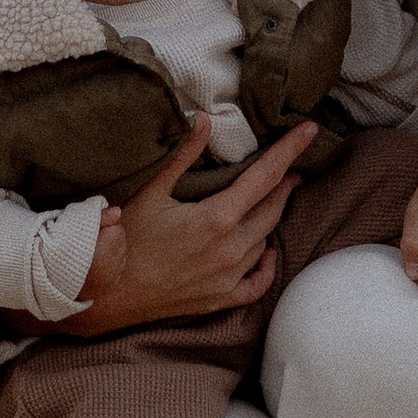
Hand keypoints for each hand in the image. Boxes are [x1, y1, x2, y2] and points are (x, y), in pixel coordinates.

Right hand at [63, 115, 317, 336]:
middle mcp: (231, 250)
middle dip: (285, 183)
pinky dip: (266, 265)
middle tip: (292, 164)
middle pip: (273, 208)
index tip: (310, 130)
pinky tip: (267, 251)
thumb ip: (182, 154)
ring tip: (275, 198)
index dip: (290, 150)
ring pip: (266, 240)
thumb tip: (202, 118)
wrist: (107, 294)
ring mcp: (228, 278)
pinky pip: (257, 283)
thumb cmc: (126, 239)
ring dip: (272, 217)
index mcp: (217, 219)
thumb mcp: (151, 191)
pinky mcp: (220, 299)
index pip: (267, 176)